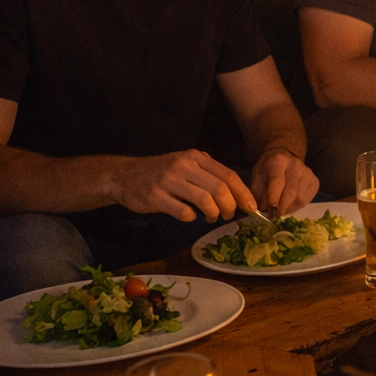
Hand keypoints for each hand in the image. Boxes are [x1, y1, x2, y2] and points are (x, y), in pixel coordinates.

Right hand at [107, 149, 253, 222]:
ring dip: (214, 213)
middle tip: (228, 216)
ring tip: (211, 217)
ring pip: (205, 200)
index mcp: (195, 157)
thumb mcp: (186, 164)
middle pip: (220, 189)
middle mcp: (183, 165)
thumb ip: (209, 173)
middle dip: (230, 207)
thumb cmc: (161, 173)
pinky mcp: (155, 196)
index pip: (228, 175)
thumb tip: (238, 193)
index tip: (252, 208)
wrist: (124, 176)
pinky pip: (183, 211)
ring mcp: (168, 180)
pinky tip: (190, 216)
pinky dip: (192, 217)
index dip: (243, 193)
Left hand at [251, 147, 318, 216]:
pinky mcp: (315, 181)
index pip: (277, 180)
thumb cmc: (267, 171)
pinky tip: (291, 202)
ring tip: (282, 206)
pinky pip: (307, 200)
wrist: (284, 158)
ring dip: (289, 207)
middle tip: (275, 214)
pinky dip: (298, 206)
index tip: (272, 207)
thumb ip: (259, 193)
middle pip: (291, 191)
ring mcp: (307, 173)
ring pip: (300, 198)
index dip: (274, 195)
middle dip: (282, 206)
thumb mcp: (257, 178)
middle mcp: (295, 165)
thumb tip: (265, 208)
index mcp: (278, 161)